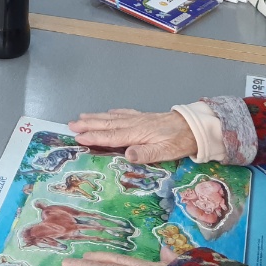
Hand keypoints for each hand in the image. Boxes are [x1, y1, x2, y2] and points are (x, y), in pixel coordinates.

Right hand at [68, 108, 196, 162]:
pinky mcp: (145, 117)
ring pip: (113, 117)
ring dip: (96, 118)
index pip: (111, 136)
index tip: (78, 136)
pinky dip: (113, 113)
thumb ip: (146, 153)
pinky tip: (109, 112)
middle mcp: (134, 123)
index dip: (94, 137)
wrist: (195, 125)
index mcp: (137, 133)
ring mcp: (139, 119)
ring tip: (82, 117)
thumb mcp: (166, 152)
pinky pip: (124, 113)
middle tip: (71, 124)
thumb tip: (126, 154)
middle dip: (88, 125)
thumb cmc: (181, 141)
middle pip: (107, 124)